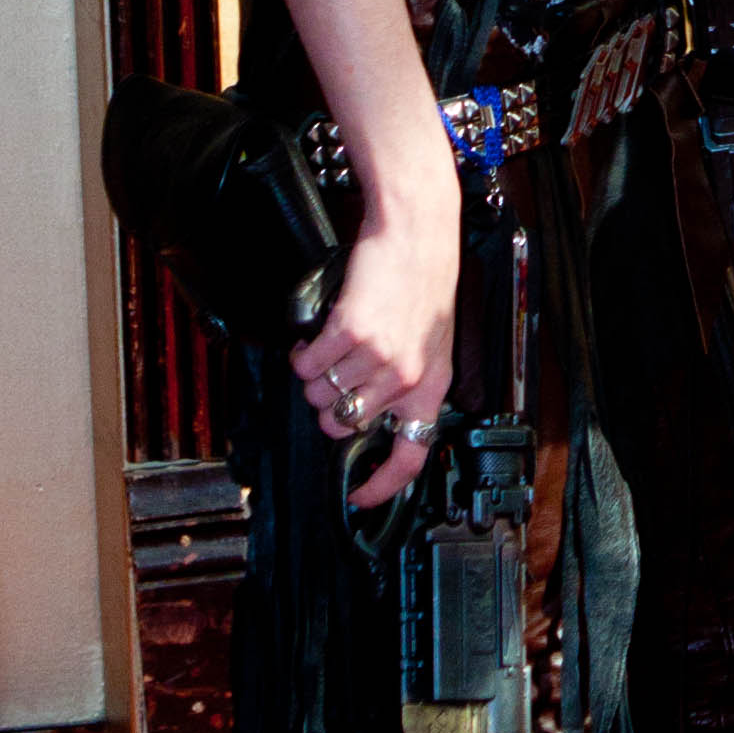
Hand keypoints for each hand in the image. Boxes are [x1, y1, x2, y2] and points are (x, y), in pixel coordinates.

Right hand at [294, 144, 459, 507]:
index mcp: (430, 386)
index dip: (382, 484)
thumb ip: (406, 383)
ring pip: (318, 395)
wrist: (417, 235)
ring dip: (314, 375)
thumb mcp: (430, 342)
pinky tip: (318, 335)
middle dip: (330, 406)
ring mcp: (376, 357)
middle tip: (337, 377)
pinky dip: (302, 352)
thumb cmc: (423, 284)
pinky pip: (305, 363)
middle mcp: (405, 379)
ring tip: (331, 348)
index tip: (360, 497)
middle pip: (343, 425)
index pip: (409, 454)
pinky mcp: (348, 333)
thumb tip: (369, 417)